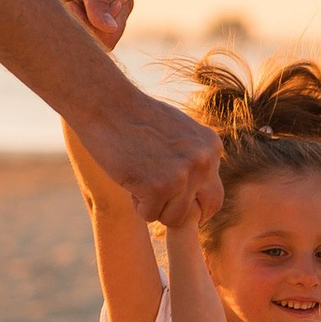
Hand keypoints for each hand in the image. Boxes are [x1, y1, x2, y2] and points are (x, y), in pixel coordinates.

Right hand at [70, 84, 222, 229]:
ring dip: (155, 207)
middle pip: (207, 209)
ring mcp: (183, 175)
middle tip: (163, 207)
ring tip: (139, 182)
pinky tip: (129, 180)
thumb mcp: (178, 131)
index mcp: (211, 147)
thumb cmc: (135, 116)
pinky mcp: (159, 187)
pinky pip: (150, 215)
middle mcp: (204, 162)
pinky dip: (136, 204)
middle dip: (185, 213)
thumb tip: (199, 188)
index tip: (178, 202)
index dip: (196, 202)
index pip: (214, 192)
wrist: (105, 104)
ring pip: (175, 217)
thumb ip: (192, 156)